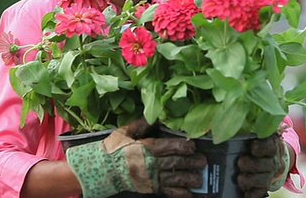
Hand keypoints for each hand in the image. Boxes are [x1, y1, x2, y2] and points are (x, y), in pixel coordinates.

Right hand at [65, 118, 206, 197]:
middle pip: (174, 163)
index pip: (167, 147)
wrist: (101, 170)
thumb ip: (141, 124)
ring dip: (188, 179)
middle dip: (190, 162)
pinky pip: (166, 191)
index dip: (182, 146)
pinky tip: (188, 193)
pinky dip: (178, 193)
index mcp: (145, 148)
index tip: (193, 146)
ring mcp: (150, 177)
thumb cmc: (113, 149)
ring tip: (199, 178)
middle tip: (203, 161)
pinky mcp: (149, 188)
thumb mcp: (125, 132)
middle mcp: (150, 164)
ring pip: (173, 179)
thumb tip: (155, 114)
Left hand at [237, 134, 291, 197]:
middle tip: (240, 162)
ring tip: (240, 179)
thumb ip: (246, 131)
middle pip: (268, 165)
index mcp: (271, 145)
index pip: (271, 146)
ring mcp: (270, 175)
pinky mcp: (264, 187)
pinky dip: (252, 194)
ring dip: (251, 180)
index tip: (253, 147)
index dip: (263, 147)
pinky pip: (260, 193)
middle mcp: (273, 161)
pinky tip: (245, 194)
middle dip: (253, 164)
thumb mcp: (255, 135)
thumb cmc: (256, 143)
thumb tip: (224, 127)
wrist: (270, 159)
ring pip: (264, 180)